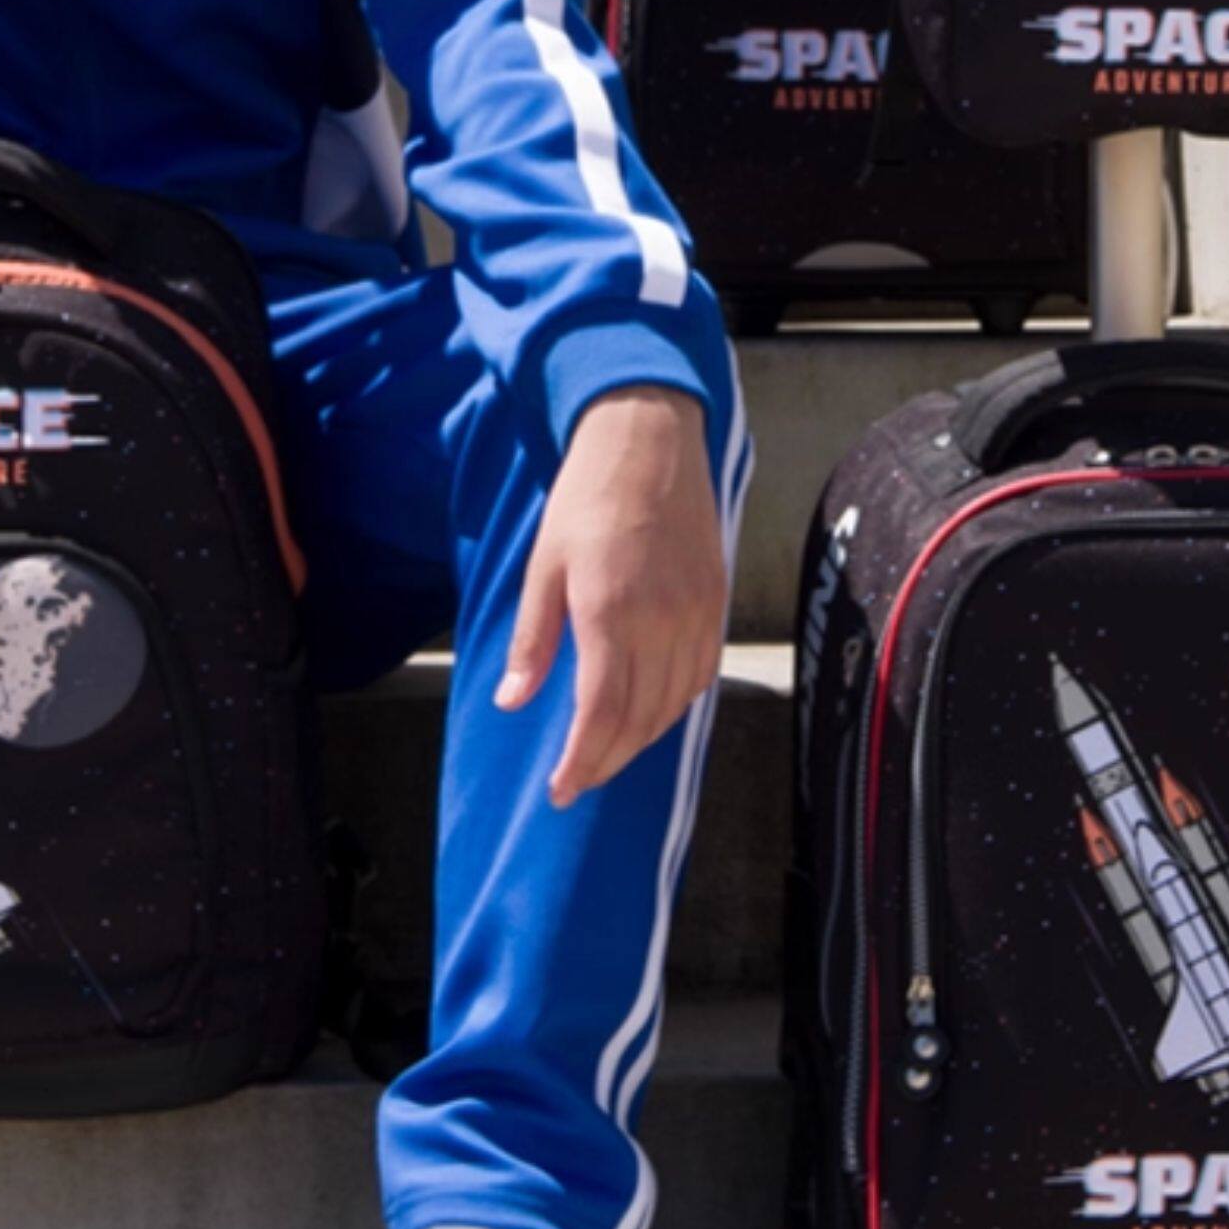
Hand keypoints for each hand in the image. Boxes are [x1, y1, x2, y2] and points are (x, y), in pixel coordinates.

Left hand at [497, 384, 726, 808]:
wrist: (649, 437)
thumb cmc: (586, 497)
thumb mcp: (543, 566)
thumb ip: (533, 641)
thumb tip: (513, 702)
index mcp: (611, 612)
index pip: (601, 715)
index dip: (582, 762)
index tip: (560, 791)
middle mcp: (662, 620)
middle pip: (639, 721)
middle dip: (606, 763)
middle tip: (576, 785)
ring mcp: (696, 613)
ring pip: (673, 705)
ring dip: (639, 741)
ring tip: (606, 756)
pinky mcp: (715, 602)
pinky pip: (699, 676)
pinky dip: (672, 707)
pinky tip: (647, 713)